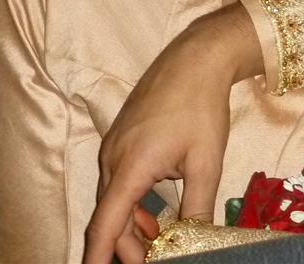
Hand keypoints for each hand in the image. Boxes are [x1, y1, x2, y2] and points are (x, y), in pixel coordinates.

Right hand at [84, 3, 263, 263]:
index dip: (98, 256)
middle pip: (109, 217)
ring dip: (132, 224)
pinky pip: (118, 181)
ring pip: (114, 200)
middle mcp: (112, 158)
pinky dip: (132, 203)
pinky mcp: (121, 139)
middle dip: (128, 245)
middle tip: (156, 257)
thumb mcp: (205, 163)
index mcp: (130, 167)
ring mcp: (113, 146)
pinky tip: (154, 211)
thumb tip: (197, 240)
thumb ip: (197, 208)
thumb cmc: (201, 107)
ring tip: (160, 239)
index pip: (105, 225)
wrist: (195, 58)